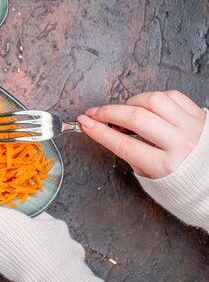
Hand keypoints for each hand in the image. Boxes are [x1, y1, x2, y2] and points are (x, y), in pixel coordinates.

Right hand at [77, 90, 205, 178]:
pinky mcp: (201, 115)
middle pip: (136, 118)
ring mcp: (193, 127)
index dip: (100, 131)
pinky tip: (146, 106)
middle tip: (95, 113)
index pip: (124, 144)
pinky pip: (172, 96)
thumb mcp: (153, 180)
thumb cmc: (184, 185)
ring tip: (124, 111)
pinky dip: (153, 98)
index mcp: (166, 167)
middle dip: (108, 112)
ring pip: (153, 100)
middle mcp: (181, 144)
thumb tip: (110, 131)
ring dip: (131, 102)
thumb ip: (133, 156)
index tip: (84, 123)